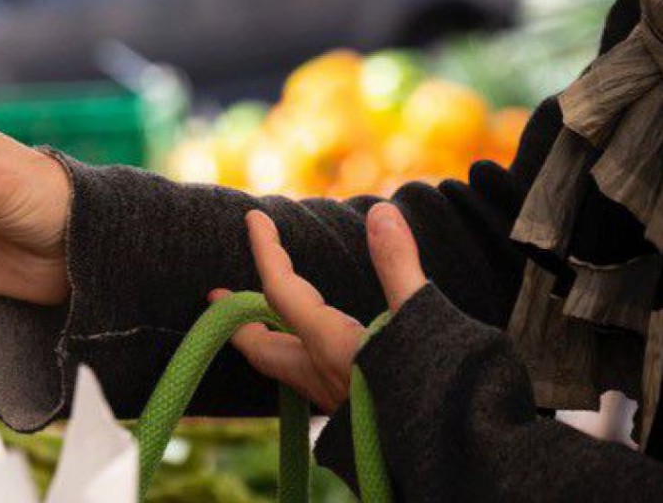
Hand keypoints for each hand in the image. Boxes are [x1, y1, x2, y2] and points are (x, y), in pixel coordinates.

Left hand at [214, 203, 426, 412]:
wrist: (460, 464)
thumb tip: (380, 213)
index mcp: (330, 348)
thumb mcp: (424, 318)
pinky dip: (299, 358)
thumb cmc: (442, 394)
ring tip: (265, 321)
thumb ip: (398, 266)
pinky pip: (311, 383)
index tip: (253, 219)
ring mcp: (336, 403)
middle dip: (238, 320)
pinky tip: (319, 353)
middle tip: (217, 297)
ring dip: (269, 341)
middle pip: (261, 348)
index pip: (279, 291)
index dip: (265, 251)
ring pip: (285, 369)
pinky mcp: (354, 419)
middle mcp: (322, 378)